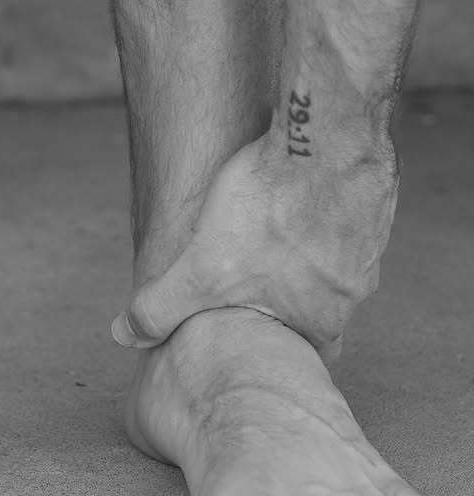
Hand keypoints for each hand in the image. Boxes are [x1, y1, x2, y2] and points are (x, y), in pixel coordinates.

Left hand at [111, 133, 397, 367]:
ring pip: (334, 265)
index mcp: (323, 319)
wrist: (322, 140)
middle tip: (253, 285)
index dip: (281, 347)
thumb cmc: (266, 209)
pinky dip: (318, 213)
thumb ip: (161, 309)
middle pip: (324, 310)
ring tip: (264, 234)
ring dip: (304, 255)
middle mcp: (355, 291)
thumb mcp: (200, 270)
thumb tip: (124, 335)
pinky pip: (344, 220)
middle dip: (291, 303)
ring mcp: (369, 246)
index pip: (311, 354)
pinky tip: (288, 193)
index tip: (255, 335)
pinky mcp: (371, 204)